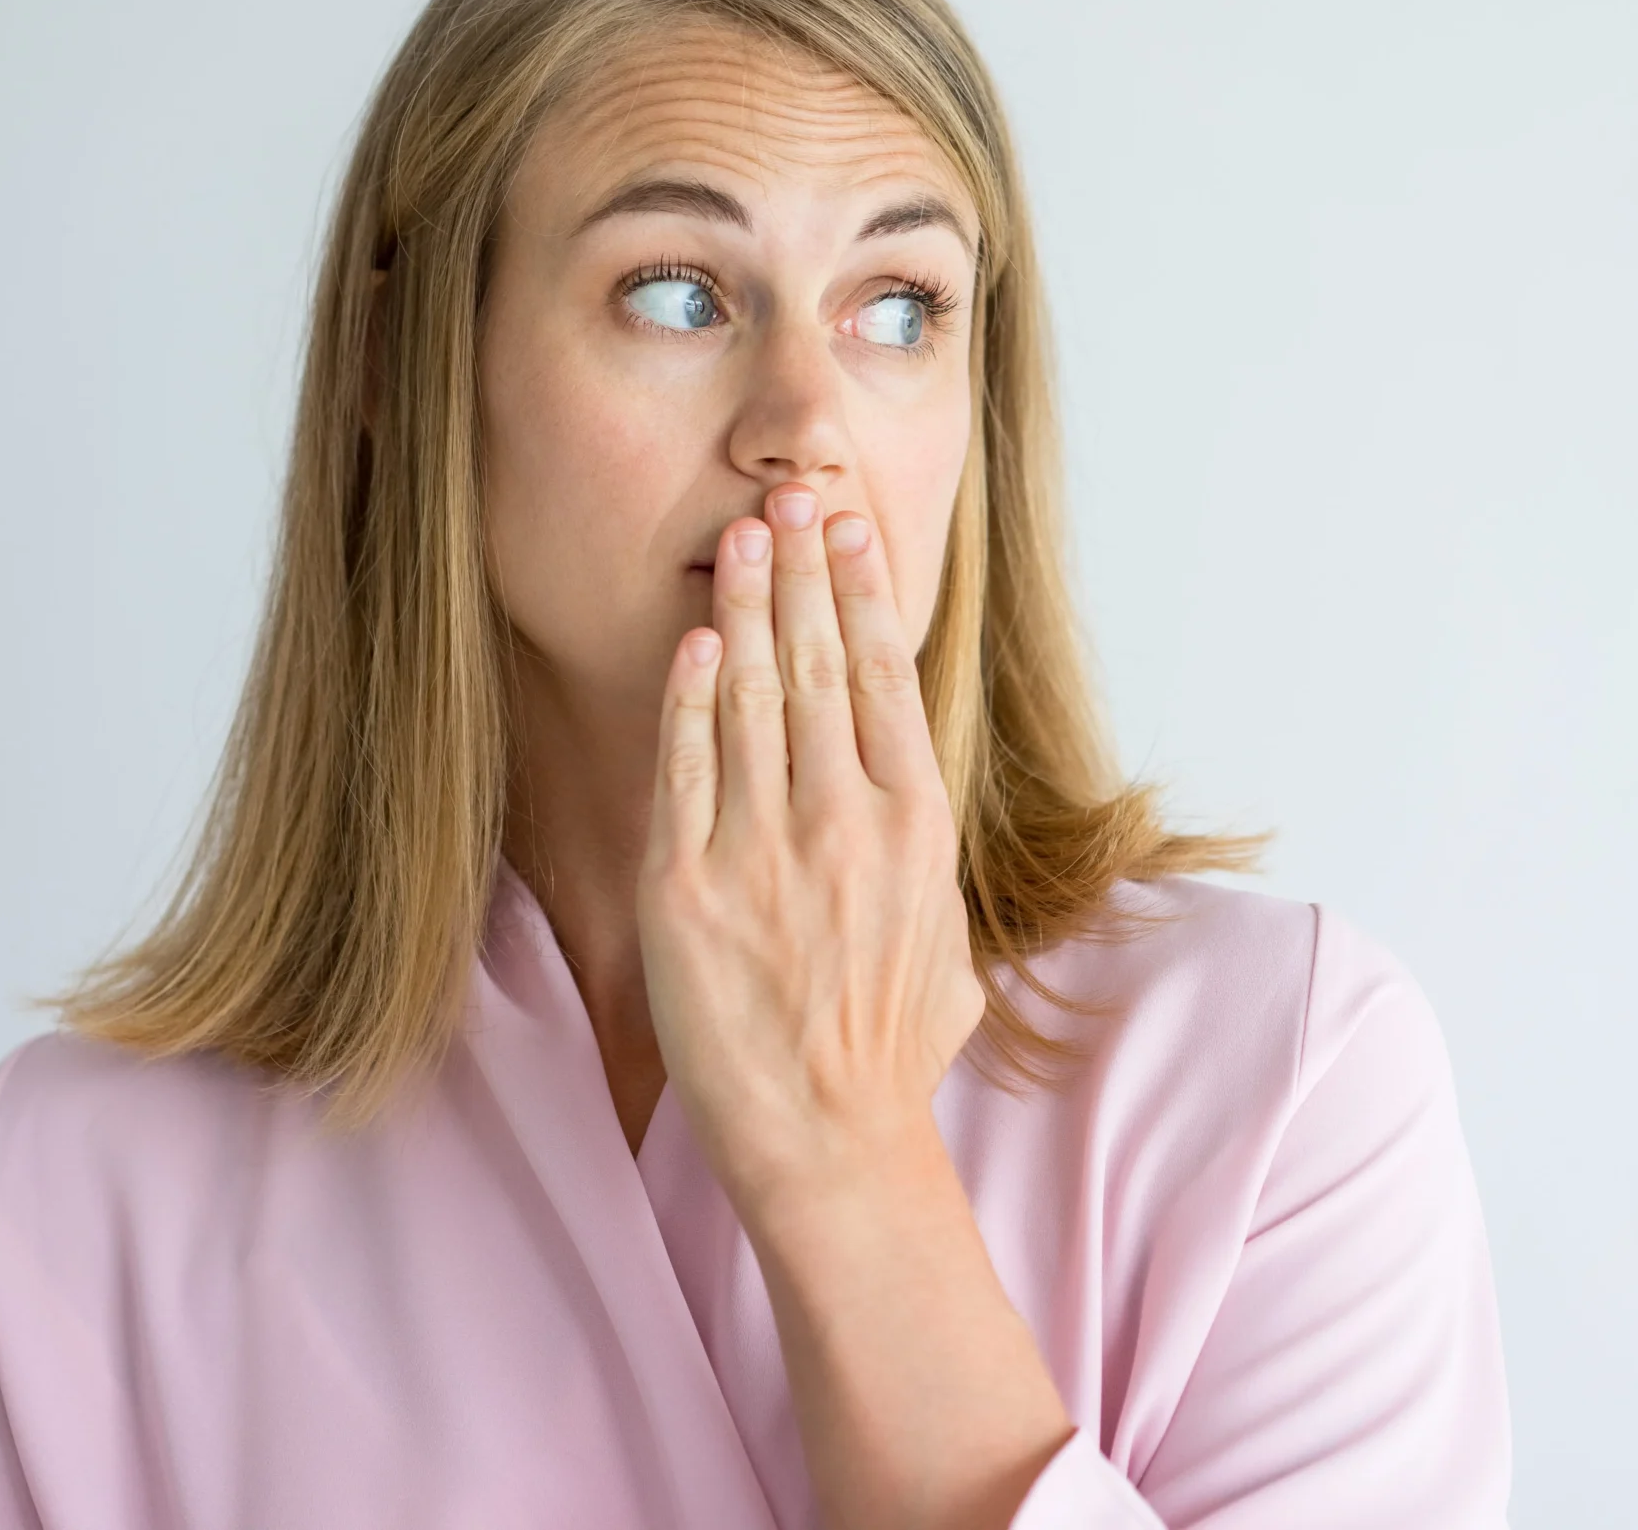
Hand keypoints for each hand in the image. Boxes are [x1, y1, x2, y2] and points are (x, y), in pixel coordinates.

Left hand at [636, 482, 985, 1203]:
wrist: (826, 1138)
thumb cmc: (890, 1051)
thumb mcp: (949, 942)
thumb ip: (927, 862)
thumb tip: (916, 810)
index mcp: (916, 827)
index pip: (887, 678)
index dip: (863, 592)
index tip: (848, 530)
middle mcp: (844, 822)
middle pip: (820, 664)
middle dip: (800, 571)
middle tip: (785, 497)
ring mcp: (765, 850)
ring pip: (755, 698)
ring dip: (746, 607)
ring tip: (739, 538)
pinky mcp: (690, 887)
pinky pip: (688, 769)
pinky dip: (690, 698)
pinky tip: (695, 642)